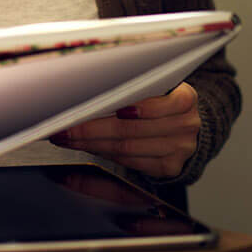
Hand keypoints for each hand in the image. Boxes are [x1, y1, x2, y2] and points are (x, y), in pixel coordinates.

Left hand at [50, 82, 200, 179]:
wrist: (187, 125)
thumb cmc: (162, 100)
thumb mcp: (157, 86)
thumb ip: (135, 86)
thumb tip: (91, 84)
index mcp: (185, 98)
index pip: (156, 104)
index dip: (131, 107)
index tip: (97, 107)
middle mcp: (186, 125)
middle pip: (131, 129)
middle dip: (92, 128)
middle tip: (64, 127)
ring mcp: (179, 149)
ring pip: (126, 148)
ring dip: (92, 144)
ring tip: (68, 138)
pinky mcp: (168, 167)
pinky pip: (130, 163)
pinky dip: (105, 155)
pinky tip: (87, 147)